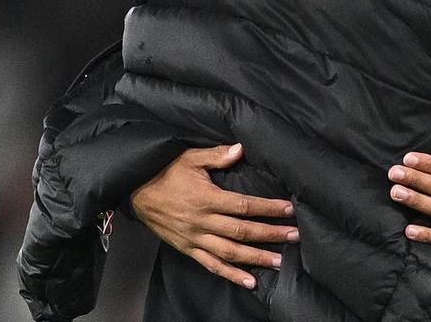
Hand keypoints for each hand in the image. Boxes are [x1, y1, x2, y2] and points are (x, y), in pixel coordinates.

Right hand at [131, 144, 297, 288]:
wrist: (136, 190)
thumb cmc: (164, 172)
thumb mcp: (190, 157)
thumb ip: (217, 155)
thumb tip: (240, 148)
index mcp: (206, 198)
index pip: (244, 205)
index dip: (268, 208)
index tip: (289, 210)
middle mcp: (202, 221)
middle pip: (242, 231)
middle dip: (271, 234)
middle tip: (295, 236)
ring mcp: (195, 238)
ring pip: (230, 252)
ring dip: (256, 258)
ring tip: (279, 261)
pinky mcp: (187, 248)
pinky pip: (211, 265)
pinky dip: (230, 275)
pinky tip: (249, 281)